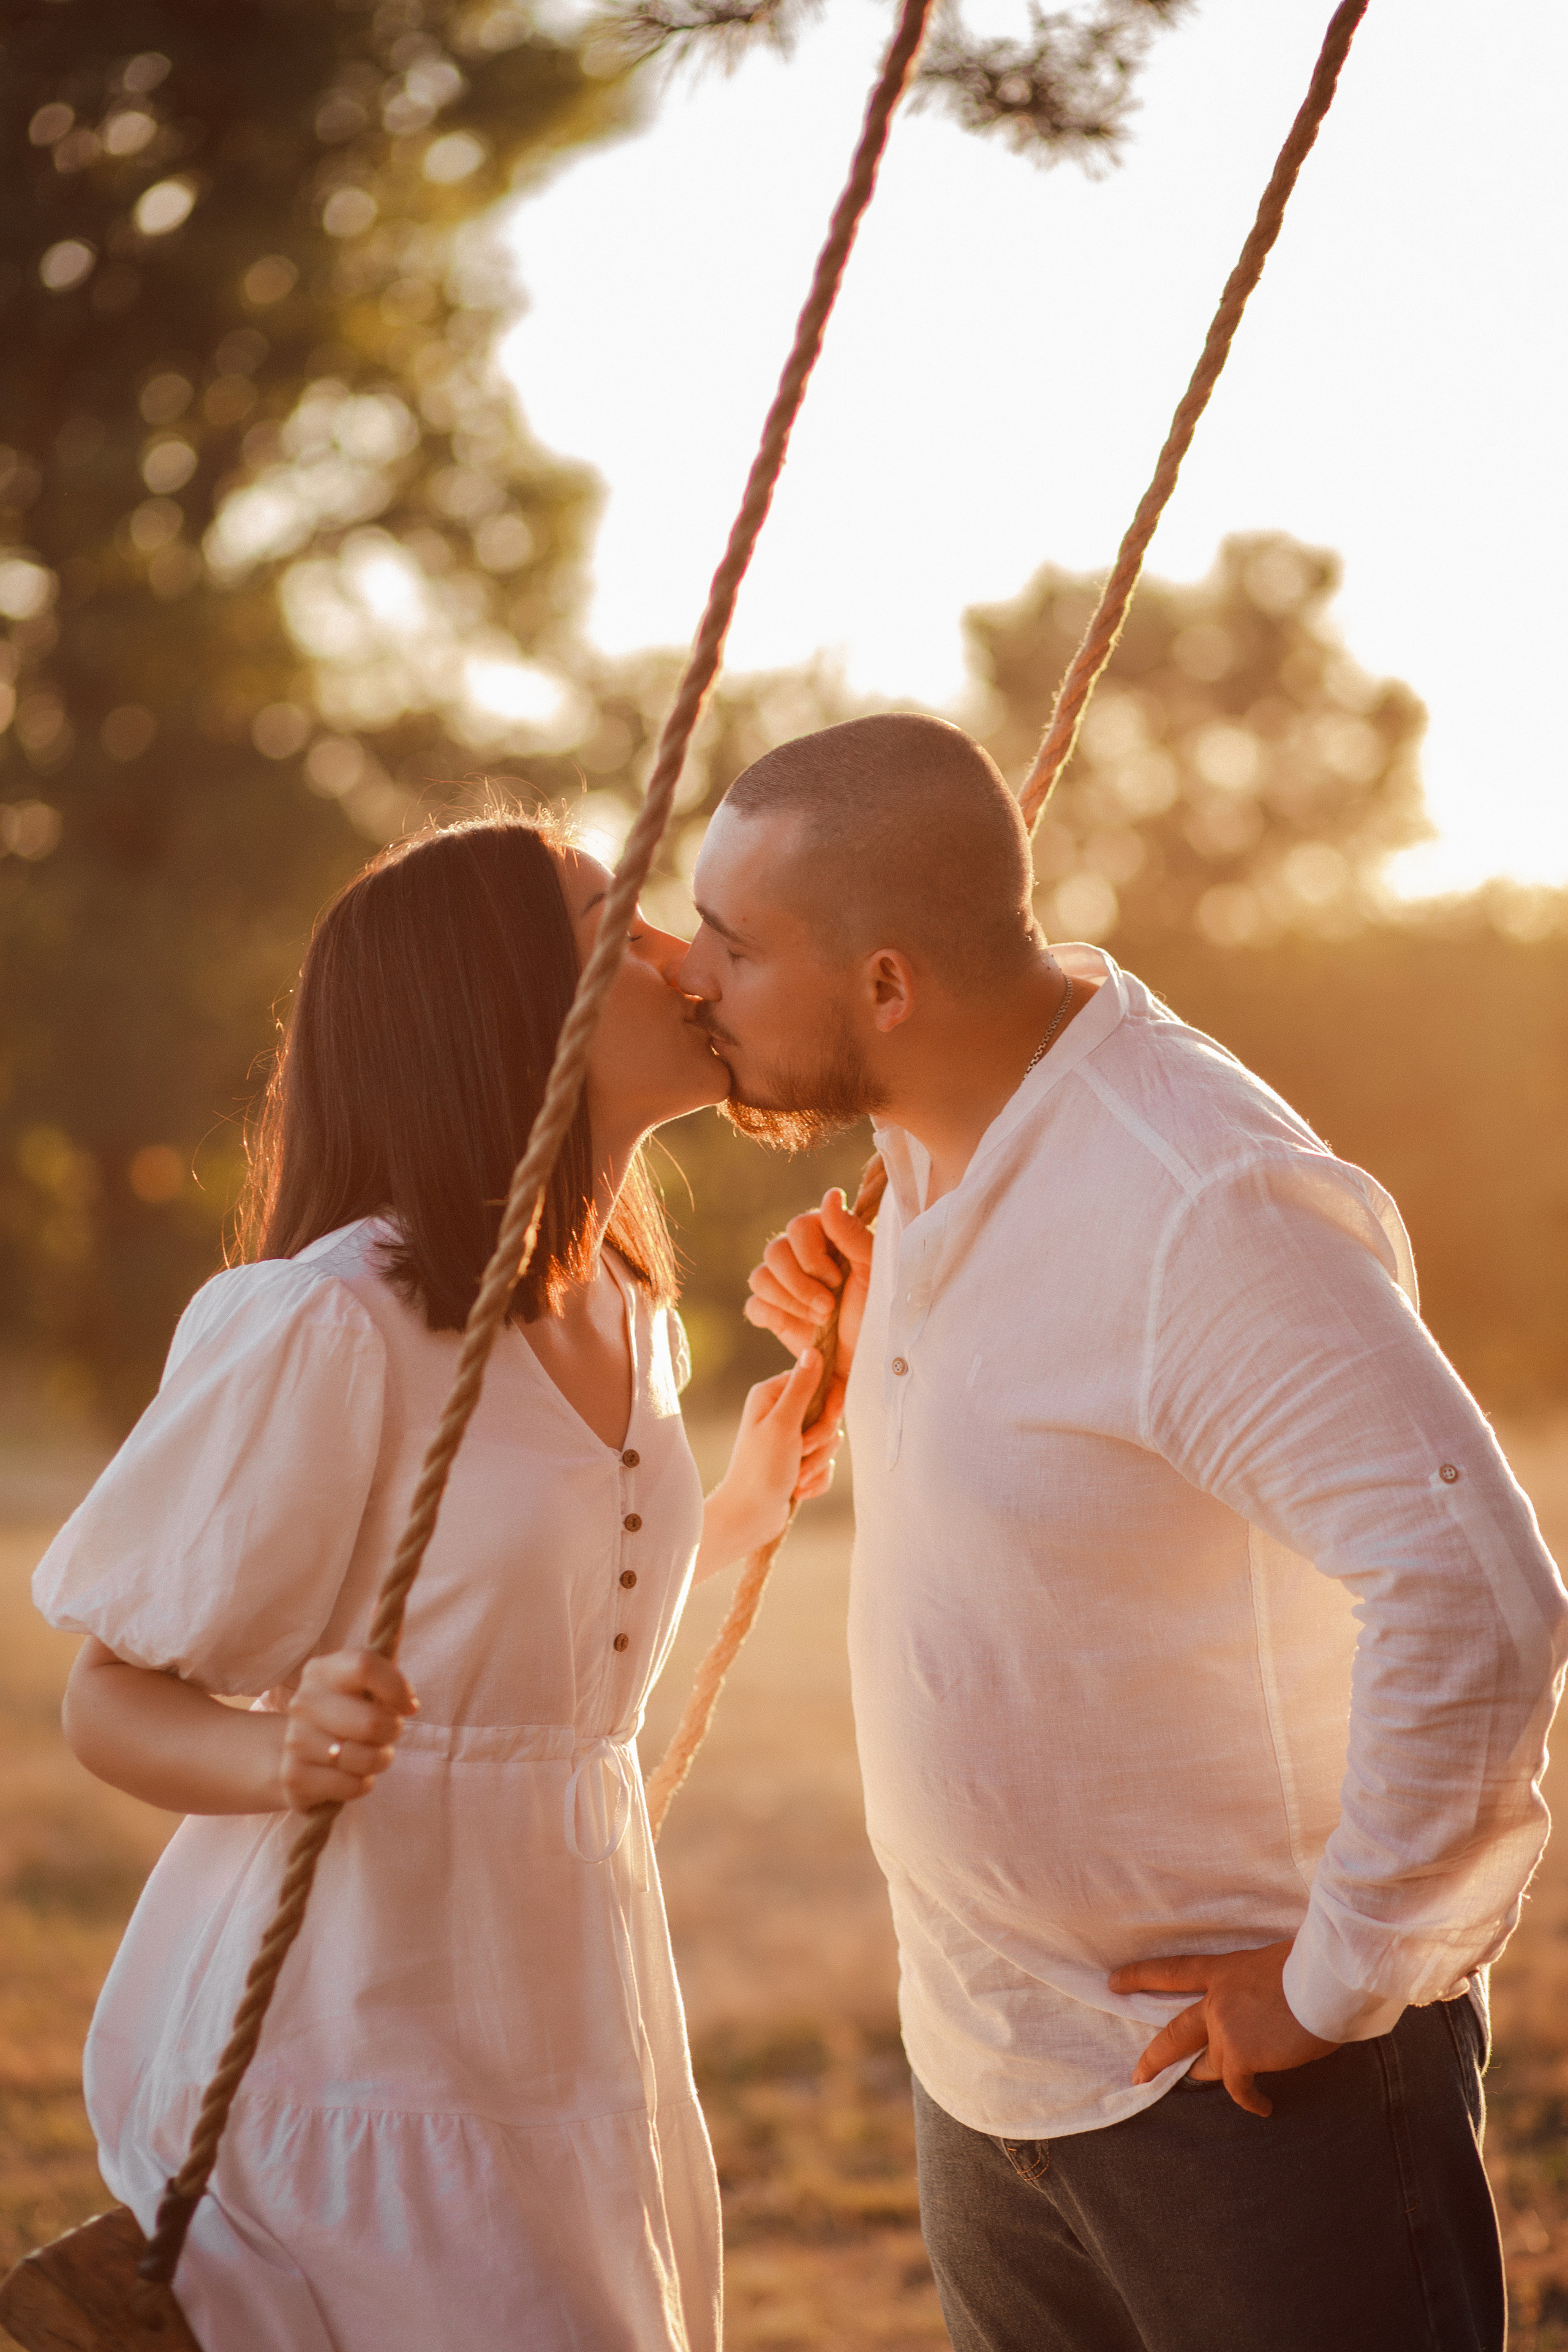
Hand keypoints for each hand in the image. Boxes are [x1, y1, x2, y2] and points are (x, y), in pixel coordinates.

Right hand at [280, 1649, 416, 1811]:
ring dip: (378, 1760)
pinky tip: (346, 1773)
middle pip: (373, 1721)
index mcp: (322, 1671)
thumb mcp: (360, 1681)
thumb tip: (386, 1601)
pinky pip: (355, 1786)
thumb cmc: (342, 1713)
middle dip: (392, 1733)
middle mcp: (303, 1703)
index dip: (397, 1688)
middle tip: (385, 1733)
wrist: (289, 1757)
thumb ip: (381, 1651)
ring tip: (366, 1754)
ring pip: (367, 1758)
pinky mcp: (295, 1780)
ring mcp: (295, 1743)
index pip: (366, 1665)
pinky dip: (362, 1784)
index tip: (409, 1704)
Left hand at [696, 1348, 845, 1578]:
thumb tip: (814, 1349)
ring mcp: (790, 1439)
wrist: (749, 1518)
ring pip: (830, 1441)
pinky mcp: (799, 1461)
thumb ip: (802, 1387)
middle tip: (800, 1453)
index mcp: (772, 1395)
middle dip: (820, 1441)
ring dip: (817, 1463)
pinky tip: (798, 1489)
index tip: (825, 1421)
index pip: (818, 1381)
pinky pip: (826, 1464)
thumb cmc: (760, 1469)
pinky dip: (816, 1479)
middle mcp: (781, 1412)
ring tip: (796, 1476)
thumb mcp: (783, 1425)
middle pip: (827, 1414)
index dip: (828, 1405)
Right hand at [744, 1188, 873, 1374]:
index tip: (838, 1281)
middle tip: (828, 1307)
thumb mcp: (873, 1272)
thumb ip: (851, 1233)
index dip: (813, 1256)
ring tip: (819, 1319)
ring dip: (790, 1301)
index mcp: (826, 1239)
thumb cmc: (877, 1312)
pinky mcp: (772, 1312)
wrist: (867, 1359)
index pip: (798, 1226)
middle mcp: (801, 1256)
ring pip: (760, 1276)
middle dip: (801, 1283)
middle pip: (775, 1250)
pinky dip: (772, 1314)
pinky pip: (754, 1304)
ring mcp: (783, 1285)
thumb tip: (831, 1194)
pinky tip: (798, 1326)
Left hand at [1108, 1940, 1340, 2117]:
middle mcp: (1216, 2000)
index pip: (1173, 1971)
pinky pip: (1237, 2088)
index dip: (1140, 1976)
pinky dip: (1250, 2100)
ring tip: (1235, 2088)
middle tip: (1138, 2074)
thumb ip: (1260, 1985)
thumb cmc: (1313, 1964)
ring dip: (1216, 2077)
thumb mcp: (1275, 1963)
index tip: (1113, 1982)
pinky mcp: (1241, 2056)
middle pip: (1174, 2032)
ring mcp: (1225, 2029)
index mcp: (1223, 1970)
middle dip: (1154, 2057)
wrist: (1324, 1979)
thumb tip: (1272, 2003)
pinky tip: (1262, 2107)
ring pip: (1209, 2065)